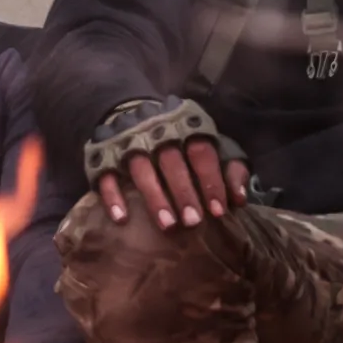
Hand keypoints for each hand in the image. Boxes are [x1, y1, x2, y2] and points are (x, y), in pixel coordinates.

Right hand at [98, 137, 248, 230]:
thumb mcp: (212, 148)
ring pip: (141, 168)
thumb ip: (230, 169)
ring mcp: (127, 142)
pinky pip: (105, 175)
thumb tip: (239, 200)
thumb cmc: (182, 143)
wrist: (133, 116)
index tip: (218, 211)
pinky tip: (122, 219)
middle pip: (171, 160)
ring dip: (155, 197)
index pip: (201, 151)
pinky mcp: (102, 156)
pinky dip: (113, 196)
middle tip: (194, 222)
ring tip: (168, 226)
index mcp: (186, 125)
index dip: (210, 180)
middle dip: (183, 192)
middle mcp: (156, 130)